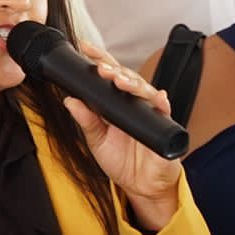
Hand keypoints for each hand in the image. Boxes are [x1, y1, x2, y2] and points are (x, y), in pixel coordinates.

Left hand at [65, 42, 181, 229]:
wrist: (141, 186)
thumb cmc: (121, 161)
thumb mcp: (97, 141)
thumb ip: (85, 120)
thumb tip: (69, 100)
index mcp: (117, 103)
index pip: (109, 75)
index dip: (99, 60)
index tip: (85, 48)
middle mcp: (134, 103)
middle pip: (127, 78)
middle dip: (115, 70)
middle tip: (101, 68)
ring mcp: (150, 113)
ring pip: (144, 91)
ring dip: (133, 84)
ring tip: (120, 81)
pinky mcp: (164, 127)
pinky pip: (164, 112)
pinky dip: (162, 104)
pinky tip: (159, 98)